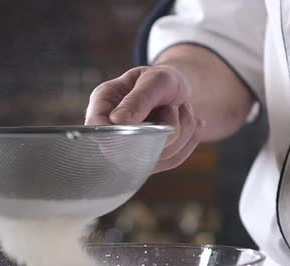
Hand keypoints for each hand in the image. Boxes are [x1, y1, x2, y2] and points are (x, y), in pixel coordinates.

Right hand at [85, 65, 203, 172]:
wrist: (178, 89)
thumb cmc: (162, 80)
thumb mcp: (155, 79)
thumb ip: (138, 99)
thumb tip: (118, 120)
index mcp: (103, 104)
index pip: (97, 129)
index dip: (120, 133)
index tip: (147, 124)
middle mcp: (111, 129)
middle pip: (127, 150)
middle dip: (162, 129)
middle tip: (173, 107)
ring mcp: (128, 148)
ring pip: (155, 156)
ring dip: (181, 132)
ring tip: (181, 109)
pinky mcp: (147, 159)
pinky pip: (171, 161)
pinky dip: (188, 141)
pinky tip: (192, 123)